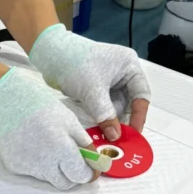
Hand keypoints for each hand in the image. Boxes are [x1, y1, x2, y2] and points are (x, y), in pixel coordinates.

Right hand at [0, 68, 95, 190]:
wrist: (6, 102)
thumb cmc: (39, 106)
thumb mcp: (70, 121)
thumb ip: (83, 144)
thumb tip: (94, 160)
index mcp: (61, 150)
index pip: (81, 176)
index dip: (88, 173)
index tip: (91, 169)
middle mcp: (44, 164)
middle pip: (65, 184)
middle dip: (73, 175)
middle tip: (73, 161)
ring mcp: (27, 167)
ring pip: (49, 178)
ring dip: (54, 168)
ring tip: (49, 146)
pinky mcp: (14, 167)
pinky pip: (33, 171)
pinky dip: (38, 163)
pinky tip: (33, 145)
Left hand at [29, 25, 150, 141]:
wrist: (51, 54)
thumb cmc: (75, 64)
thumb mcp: (93, 91)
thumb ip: (105, 115)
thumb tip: (115, 136)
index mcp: (129, 66)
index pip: (141, 94)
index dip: (138, 115)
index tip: (134, 132)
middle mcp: (123, 73)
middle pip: (129, 102)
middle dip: (124, 120)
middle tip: (120, 139)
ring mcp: (110, 80)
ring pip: (116, 106)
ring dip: (111, 120)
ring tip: (109, 137)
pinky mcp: (97, 87)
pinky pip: (104, 105)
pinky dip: (102, 116)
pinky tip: (99, 128)